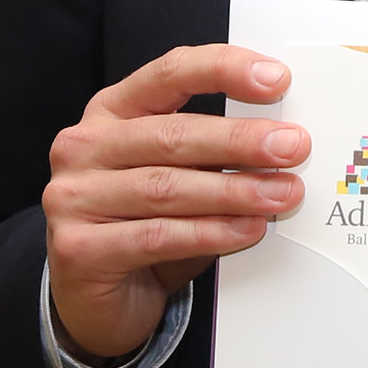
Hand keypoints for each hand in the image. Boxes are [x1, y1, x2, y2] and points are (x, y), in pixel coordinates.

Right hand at [42, 44, 306, 360]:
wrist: (97, 298)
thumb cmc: (146, 225)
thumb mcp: (180, 175)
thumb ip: (215, 152)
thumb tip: (286, 138)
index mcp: (111, 111)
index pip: (170, 73)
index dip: (224, 69)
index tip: (278, 79)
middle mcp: (84, 146)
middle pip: (173, 134)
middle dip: (242, 140)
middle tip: (294, 146)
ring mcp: (73, 197)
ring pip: (168, 187)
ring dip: (235, 190)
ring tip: (284, 194)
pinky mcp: (78, 248)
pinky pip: (158, 235)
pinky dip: (211, 233)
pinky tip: (247, 229)